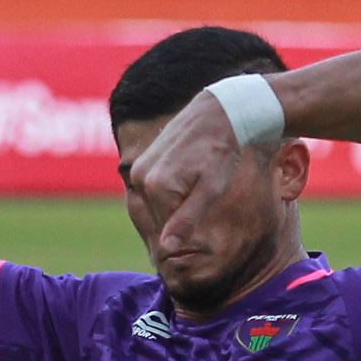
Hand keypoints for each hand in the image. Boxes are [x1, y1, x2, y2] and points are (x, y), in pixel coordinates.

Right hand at [135, 96, 246, 263]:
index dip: (190, 229)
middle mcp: (140, 177)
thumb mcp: (211, 190)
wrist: (218, 113)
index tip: (208, 212)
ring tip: (198, 181)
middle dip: (181, 216)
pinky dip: (171, 191)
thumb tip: (167, 247)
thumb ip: (187, 219)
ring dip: (177, 203)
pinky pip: (153, 190)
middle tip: (205, 194)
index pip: (166, 231)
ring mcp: (138, 168)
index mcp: (156, 186)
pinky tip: (189, 176)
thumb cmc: (221, 153)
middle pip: (159, 218)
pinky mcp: (142, 161)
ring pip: (156, 205)